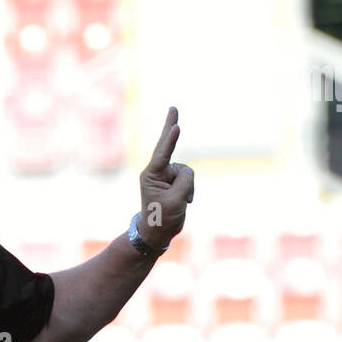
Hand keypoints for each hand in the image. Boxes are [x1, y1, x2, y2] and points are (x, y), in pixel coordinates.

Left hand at [138, 106, 194, 250]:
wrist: (157, 234)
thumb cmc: (162, 219)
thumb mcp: (176, 201)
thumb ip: (185, 181)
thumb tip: (187, 171)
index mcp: (151, 175)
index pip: (163, 153)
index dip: (171, 140)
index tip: (176, 126)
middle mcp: (156, 172)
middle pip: (167, 146)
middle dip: (170, 128)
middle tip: (173, 108)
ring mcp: (165, 175)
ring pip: (186, 171)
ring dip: (188, 186)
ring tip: (182, 201)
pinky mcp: (173, 181)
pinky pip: (188, 178)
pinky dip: (190, 189)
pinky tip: (186, 201)